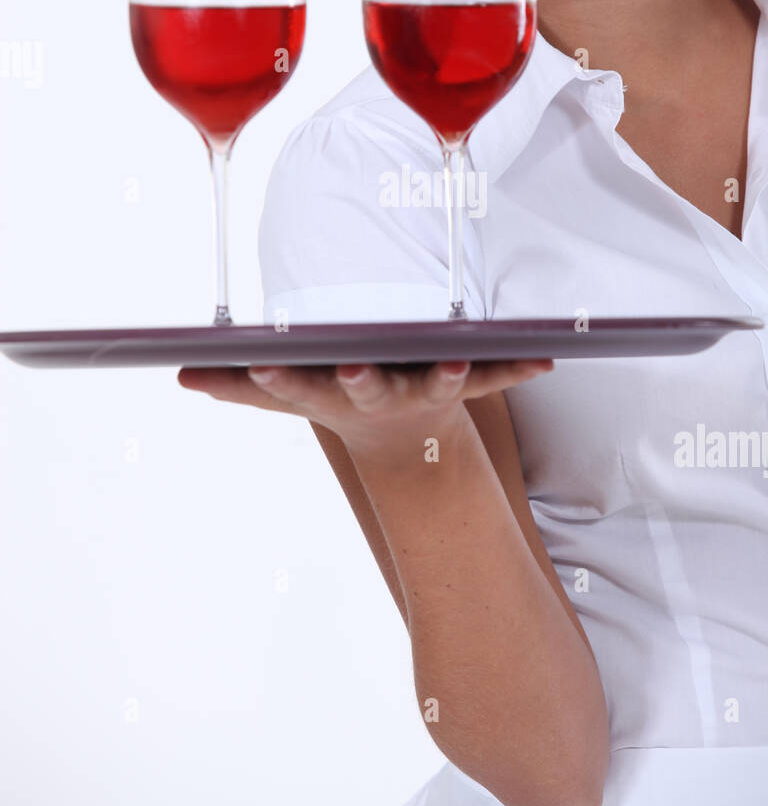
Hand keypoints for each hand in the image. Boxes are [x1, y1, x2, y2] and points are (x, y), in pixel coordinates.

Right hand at [176, 358, 553, 452]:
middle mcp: (377, 396)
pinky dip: (518, 368)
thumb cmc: (341, 402)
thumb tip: (182, 374)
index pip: (298, 387)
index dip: (280, 378)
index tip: (265, 364)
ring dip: (447, 378)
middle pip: (366, 389)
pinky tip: (546, 358)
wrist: (408, 447)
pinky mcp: (464, 387)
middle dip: (361, 381)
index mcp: (332, 394)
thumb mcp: (289, 398)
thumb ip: (239, 385)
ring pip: (435, 385)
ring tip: (455, 366)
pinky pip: (494, 377)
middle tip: (355, 370)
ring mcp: (423, 393)